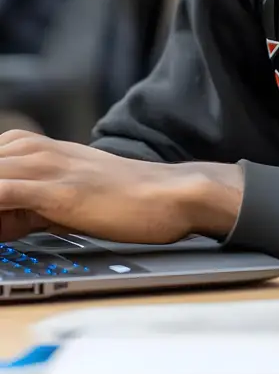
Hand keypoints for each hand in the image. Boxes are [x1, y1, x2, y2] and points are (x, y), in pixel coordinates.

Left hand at [0, 130, 243, 244]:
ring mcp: (51, 169)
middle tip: (3, 221)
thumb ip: (31, 206)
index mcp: (42, 149)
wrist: (168, 195)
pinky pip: (7, 192)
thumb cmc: (125, 198)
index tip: (1, 213)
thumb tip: (4, 222)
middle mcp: (41, 152)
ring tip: (0, 224)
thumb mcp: (70, 195)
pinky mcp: (61, 191)